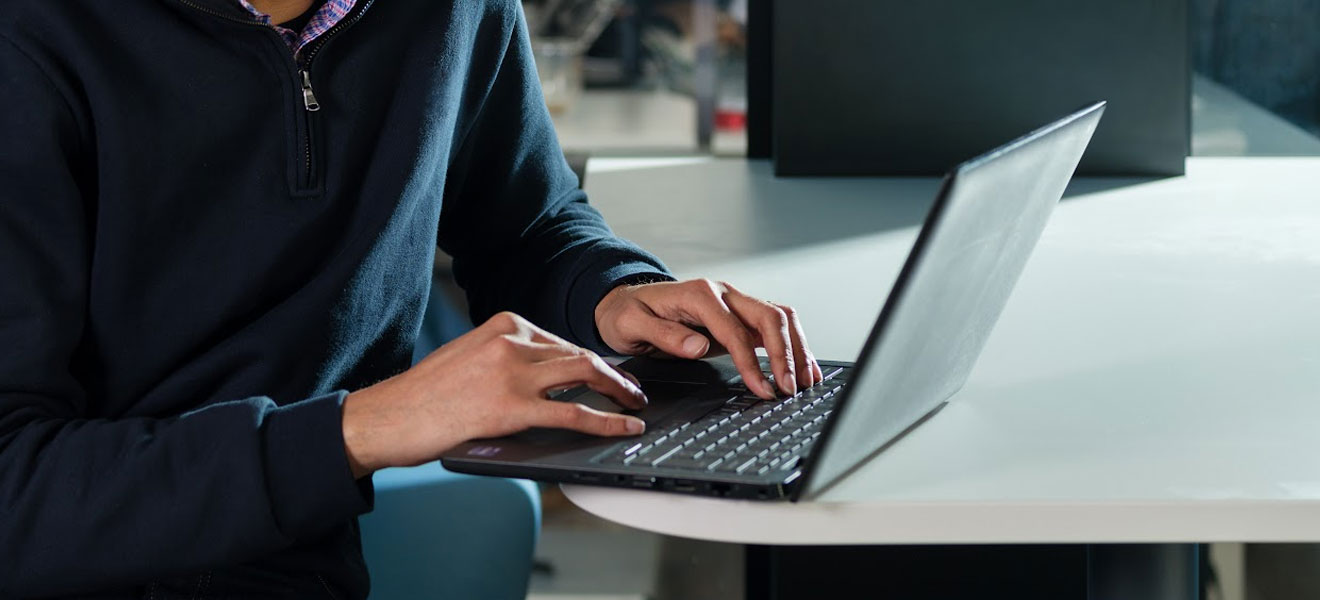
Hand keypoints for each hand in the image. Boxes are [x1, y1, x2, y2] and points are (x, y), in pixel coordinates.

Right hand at [341, 312, 647, 477]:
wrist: (388, 417)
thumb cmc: (424, 396)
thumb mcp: (470, 359)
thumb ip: (507, 360)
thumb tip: (547, 379)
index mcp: (502, 324)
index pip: (561, 342)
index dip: (592, 361)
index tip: (608, 374)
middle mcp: (510, 340)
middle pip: (579, 353)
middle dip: (613, 373)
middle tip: (633, 390)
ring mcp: (512, 372)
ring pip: (585, 374)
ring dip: (619, 391)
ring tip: (634, 406)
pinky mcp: (512, 407)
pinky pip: (574, 412)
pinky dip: (607, 420)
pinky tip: (625, 428)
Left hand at [594, 279, 822, 399]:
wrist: (625, 302)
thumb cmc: (627, 314)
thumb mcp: (632, 325)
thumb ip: (666, 335)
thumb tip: (699, 346)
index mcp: (699, 295)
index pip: (736, 330)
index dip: (752, 362)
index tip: (763, 389)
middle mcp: (723, 294)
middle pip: (769, 316)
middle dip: (786, 354)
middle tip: (792, 388)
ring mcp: (734, 303)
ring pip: (779, 317)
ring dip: (798, 348)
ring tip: (808, 380)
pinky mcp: (739, 317)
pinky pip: (774, 326)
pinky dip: (792, 344)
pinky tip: (803, 366)